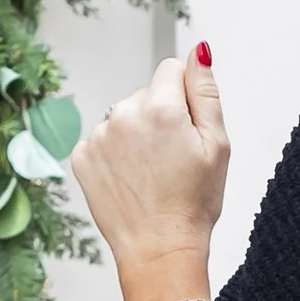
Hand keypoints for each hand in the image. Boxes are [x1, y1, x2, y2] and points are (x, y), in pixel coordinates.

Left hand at [72, 43, 229, 300]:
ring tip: (152, 174)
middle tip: (174, 160)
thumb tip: (198, 50)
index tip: (189, 130)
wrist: (159, 250)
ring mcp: (98, 136)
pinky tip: (132, 180)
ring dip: (137, 135)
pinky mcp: (82, 157)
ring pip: (123, 117)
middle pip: (147, 95)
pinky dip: (116, 155)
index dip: (186, 98)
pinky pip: (103, 140)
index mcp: (161, 107)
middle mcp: (123, 114)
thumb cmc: (194, 203)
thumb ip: (206, 91)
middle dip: (161, 117)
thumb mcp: (217, 144)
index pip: (171, 70)